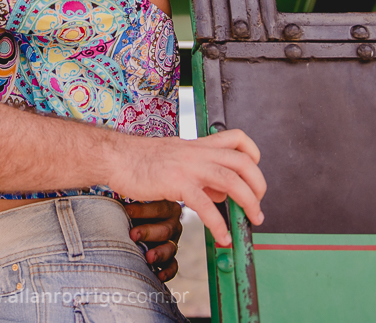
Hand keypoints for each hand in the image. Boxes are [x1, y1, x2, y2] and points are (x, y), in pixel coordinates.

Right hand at [107, 129, 265, 246]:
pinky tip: (222, 236)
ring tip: (253, 219)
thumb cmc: (142, 160)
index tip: (254, 175)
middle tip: (258, 205)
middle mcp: (199, 152)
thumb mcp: (178, 160)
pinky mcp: (177, 183)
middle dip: (258, 185)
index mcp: (199, 145)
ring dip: (249, 203)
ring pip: (232, 180)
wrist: (116, 157)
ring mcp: (189, 166)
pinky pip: (206, 205)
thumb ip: (202, 173)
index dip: (253, 155)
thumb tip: (221, 192)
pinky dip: (219, 224)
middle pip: (243, 162)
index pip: (238, 139)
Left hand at [124, 199, 182, 281]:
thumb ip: (127, 192)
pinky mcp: (170, 258)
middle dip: (149, 232)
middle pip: (166, 229)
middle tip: (133, 235)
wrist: (130, 224)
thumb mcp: (130, 198)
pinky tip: (158, 274)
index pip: (160, 207)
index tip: (126, 210)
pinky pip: (174, 265)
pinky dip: (167, 270)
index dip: (144, 210)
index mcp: (167, 206)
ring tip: (148, 257)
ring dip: (159, 252)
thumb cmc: (129, 209)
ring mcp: (172, 241)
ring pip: (171, 248)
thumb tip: (107, 174)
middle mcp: (173, 223)